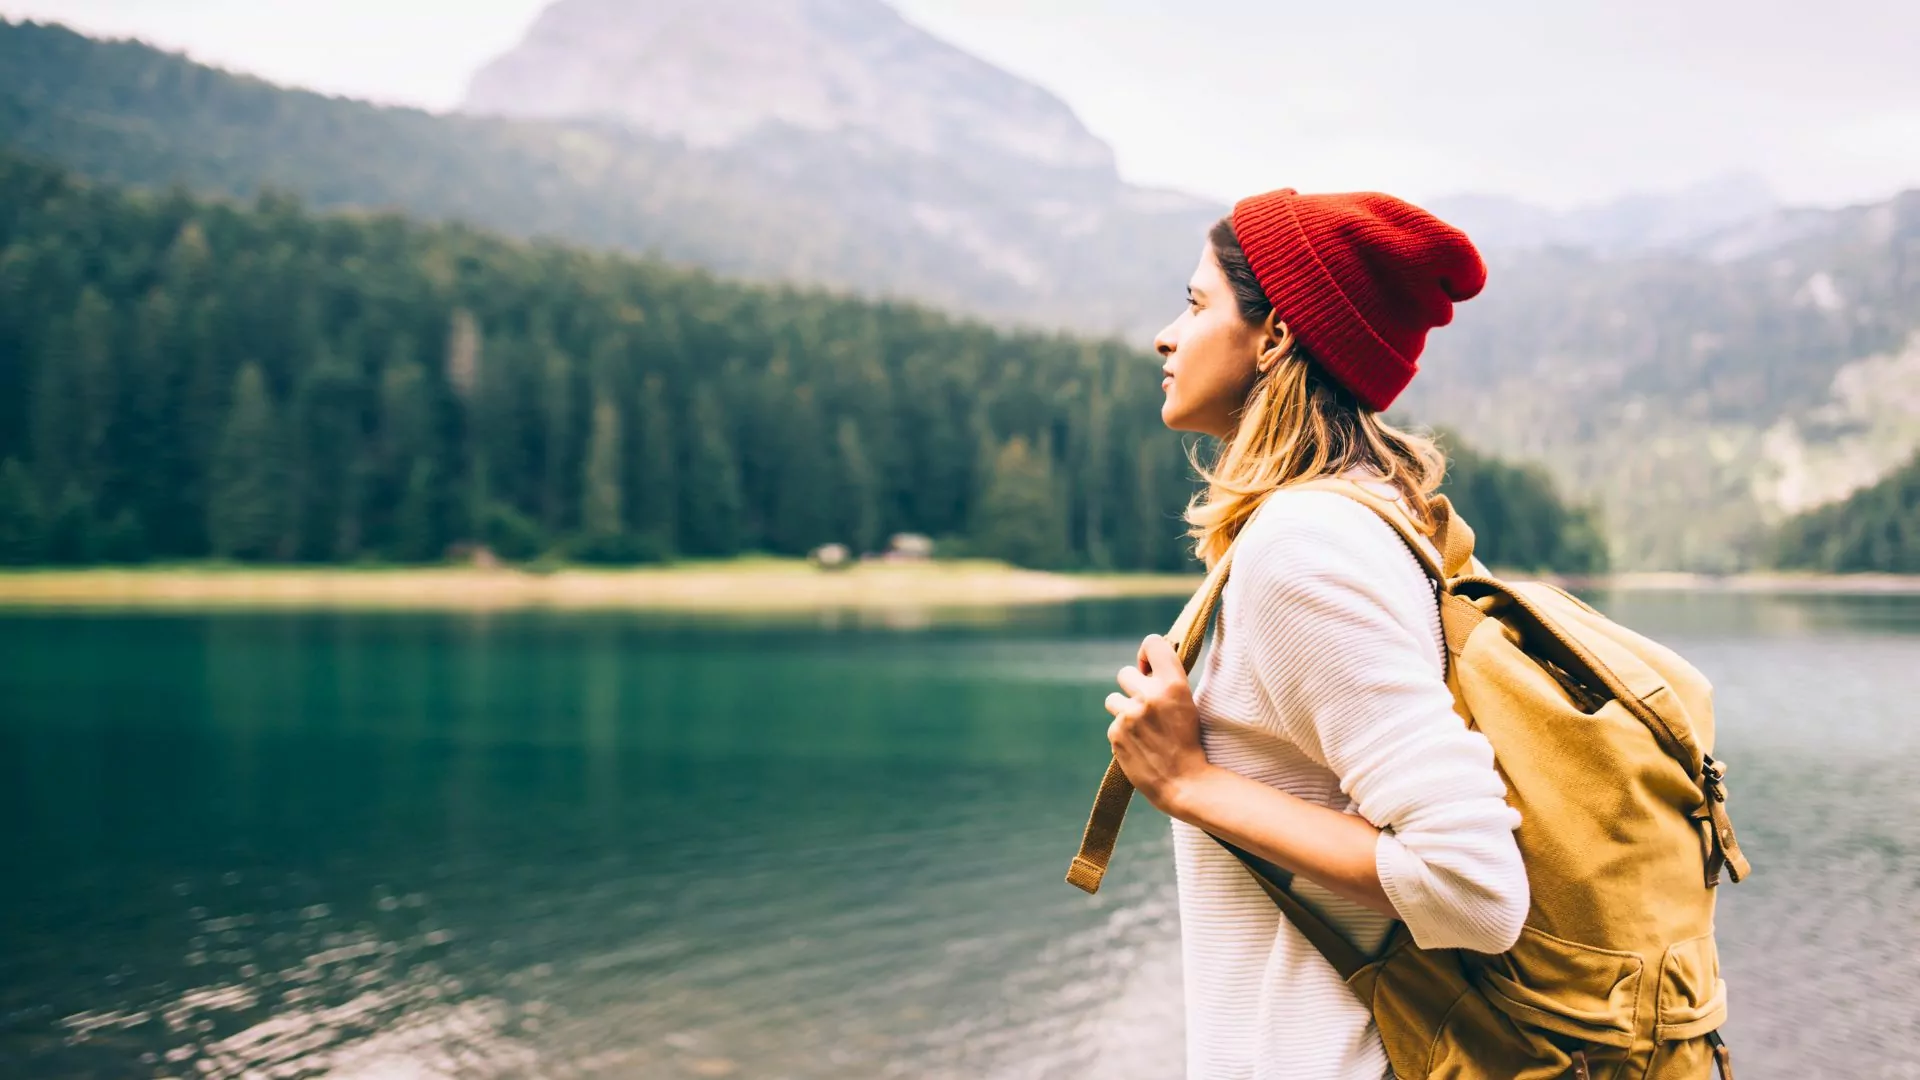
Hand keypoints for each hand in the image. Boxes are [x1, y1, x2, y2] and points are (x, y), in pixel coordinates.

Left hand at [1105, 634, 1212, 816]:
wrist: (1184, 782)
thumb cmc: (1189, 742)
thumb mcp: (1188, 704)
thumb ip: (1167, 682)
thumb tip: (1146, 664)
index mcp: (1173, 684)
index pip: (1152, 643)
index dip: (1147, 654)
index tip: (1149, 667)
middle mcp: (1149, 695)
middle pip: (1125, 673)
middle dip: (1133, 687)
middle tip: (1147, 705)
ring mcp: (1130, 715)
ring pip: (1113, 699)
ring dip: (1124, 710)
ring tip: (1143, 728)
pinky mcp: (1116, 733)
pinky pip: (1113, 724)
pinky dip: (1123, 733)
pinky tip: (1140, 745)